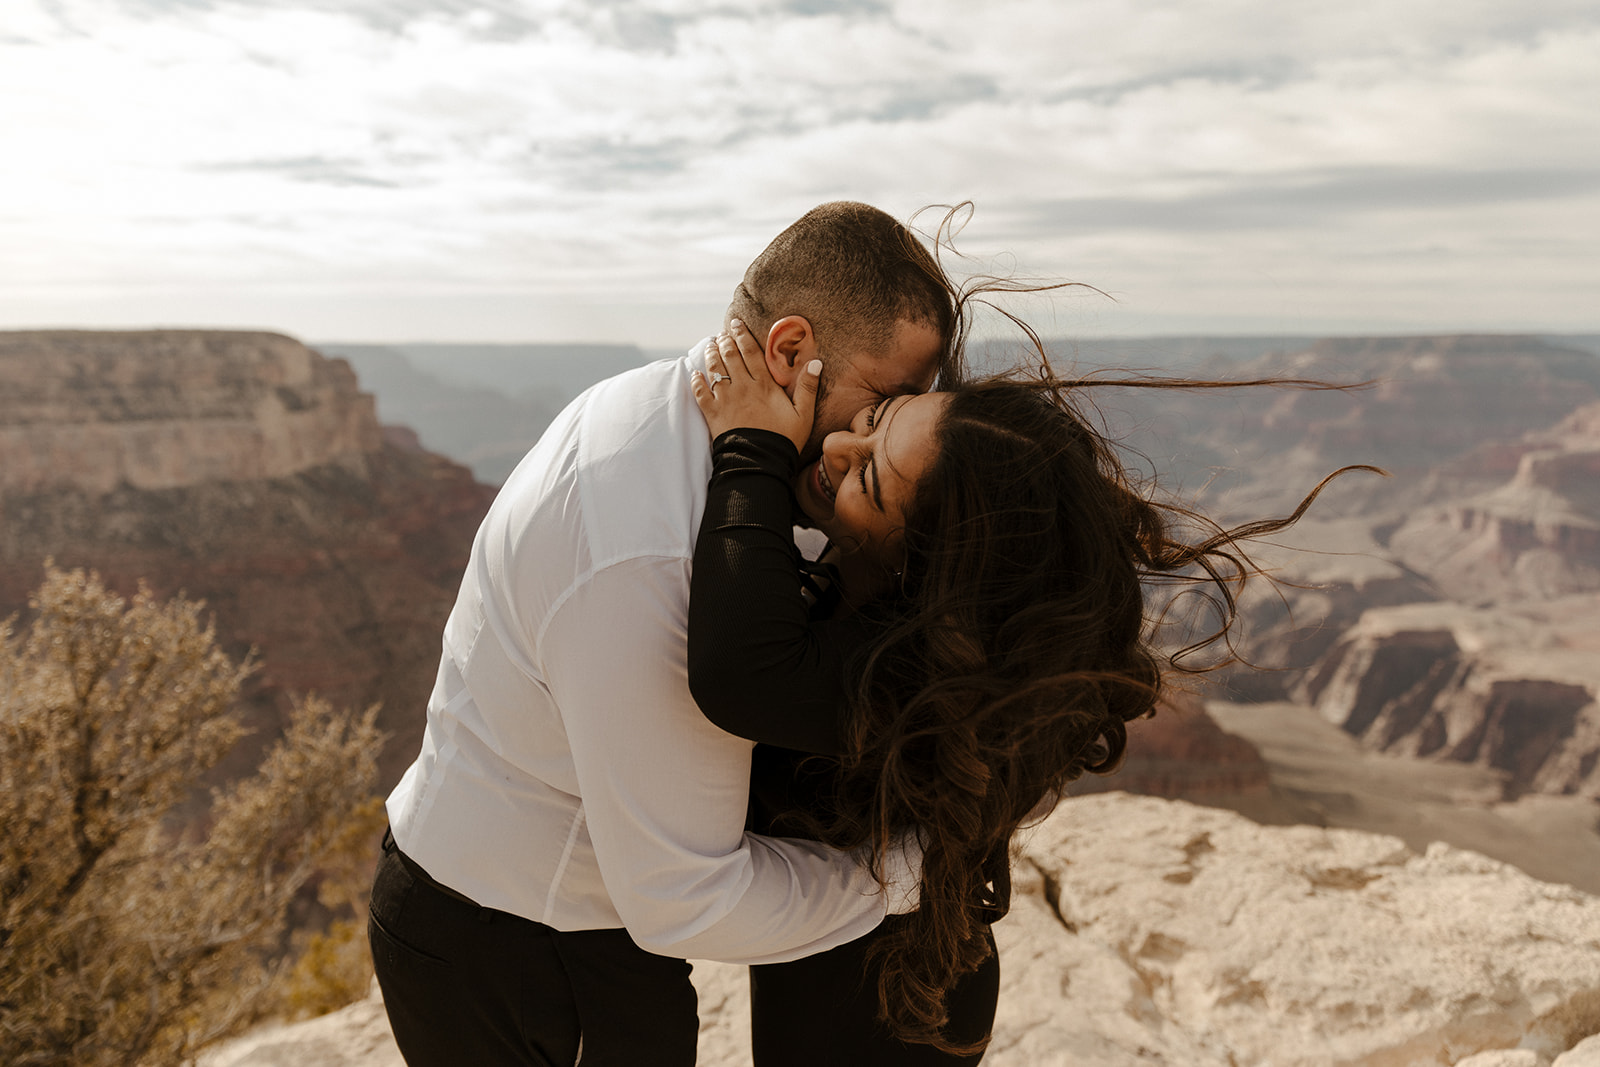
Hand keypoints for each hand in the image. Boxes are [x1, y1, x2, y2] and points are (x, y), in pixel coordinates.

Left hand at [691, 318, 817, 453]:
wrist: (760, 463)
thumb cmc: (784, 440)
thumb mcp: (803, 415)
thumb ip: (807, 387)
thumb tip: (816, 362)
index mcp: (763, 384)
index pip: (750, 351)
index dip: (742, 335)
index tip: (736, 324)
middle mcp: (742, 387)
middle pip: (730, 356)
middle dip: (725, 341)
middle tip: (722, 334)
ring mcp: (725, 399)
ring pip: (714, 370)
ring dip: (711, 355)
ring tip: (710, 346)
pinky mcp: (712, 413)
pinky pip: (700, 393)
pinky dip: (697, 381)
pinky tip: (695, 374)